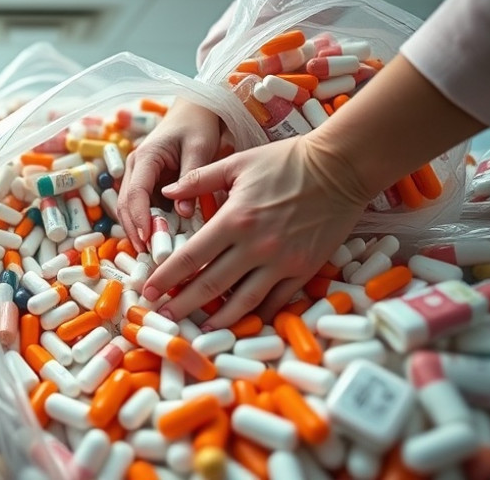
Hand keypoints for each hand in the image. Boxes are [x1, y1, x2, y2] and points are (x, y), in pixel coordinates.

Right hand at [117, 99, 222, 252]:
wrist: (195, 111)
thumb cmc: (198, 125)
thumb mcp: (200, 148)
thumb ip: (191, 178)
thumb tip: (183, 213)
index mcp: (145, 157)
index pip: (135, 193)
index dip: (139, 219)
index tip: (147, 239)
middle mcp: (135, 169)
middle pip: (127, 206)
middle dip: (136, 231)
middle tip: (151, 255)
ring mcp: (139, 178)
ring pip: (131, 210)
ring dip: (140, 231)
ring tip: (155, 254)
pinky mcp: (148, 185)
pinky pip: (144, 209)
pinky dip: (149, 225)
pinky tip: (161, 241)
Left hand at [141, 134, 372, 327]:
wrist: (341, 168)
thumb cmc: (287, 161)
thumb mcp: (237, 163)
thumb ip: (199, 179)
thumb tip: (167, 191)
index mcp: (234, 219)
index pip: (190, 257)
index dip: (166, 277)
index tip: (148, 290)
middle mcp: (255, 246)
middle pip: (210, 285)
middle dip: (182, 304)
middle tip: (162, 315)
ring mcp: (281, 262)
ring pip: (242, 301)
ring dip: (217, 318)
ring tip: (198, 327)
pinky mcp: (304, 270)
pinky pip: (276, 300)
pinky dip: (257, 314)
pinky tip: (241, 320)